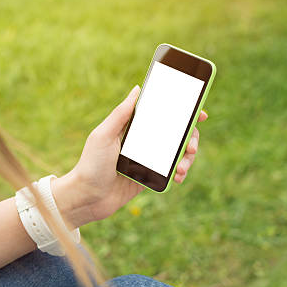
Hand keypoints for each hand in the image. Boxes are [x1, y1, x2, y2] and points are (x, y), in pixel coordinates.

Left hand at [52, 86, 207, 228]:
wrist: (87, 197)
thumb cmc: (90, 164)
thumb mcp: (103, 135)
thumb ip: (121, 114)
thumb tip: (137, 89)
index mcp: (131, 127)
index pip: (160, 113)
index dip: (181, 111)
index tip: (199, 112)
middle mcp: (141, 141)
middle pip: (175, 133)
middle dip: (190, 138)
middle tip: (190, 146)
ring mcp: (147, 159)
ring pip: (177, 152)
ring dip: (186, 157)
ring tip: (182, 167)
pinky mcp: (149, 176)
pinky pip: (171, 171)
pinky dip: (180, 172)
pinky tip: (178, 177)